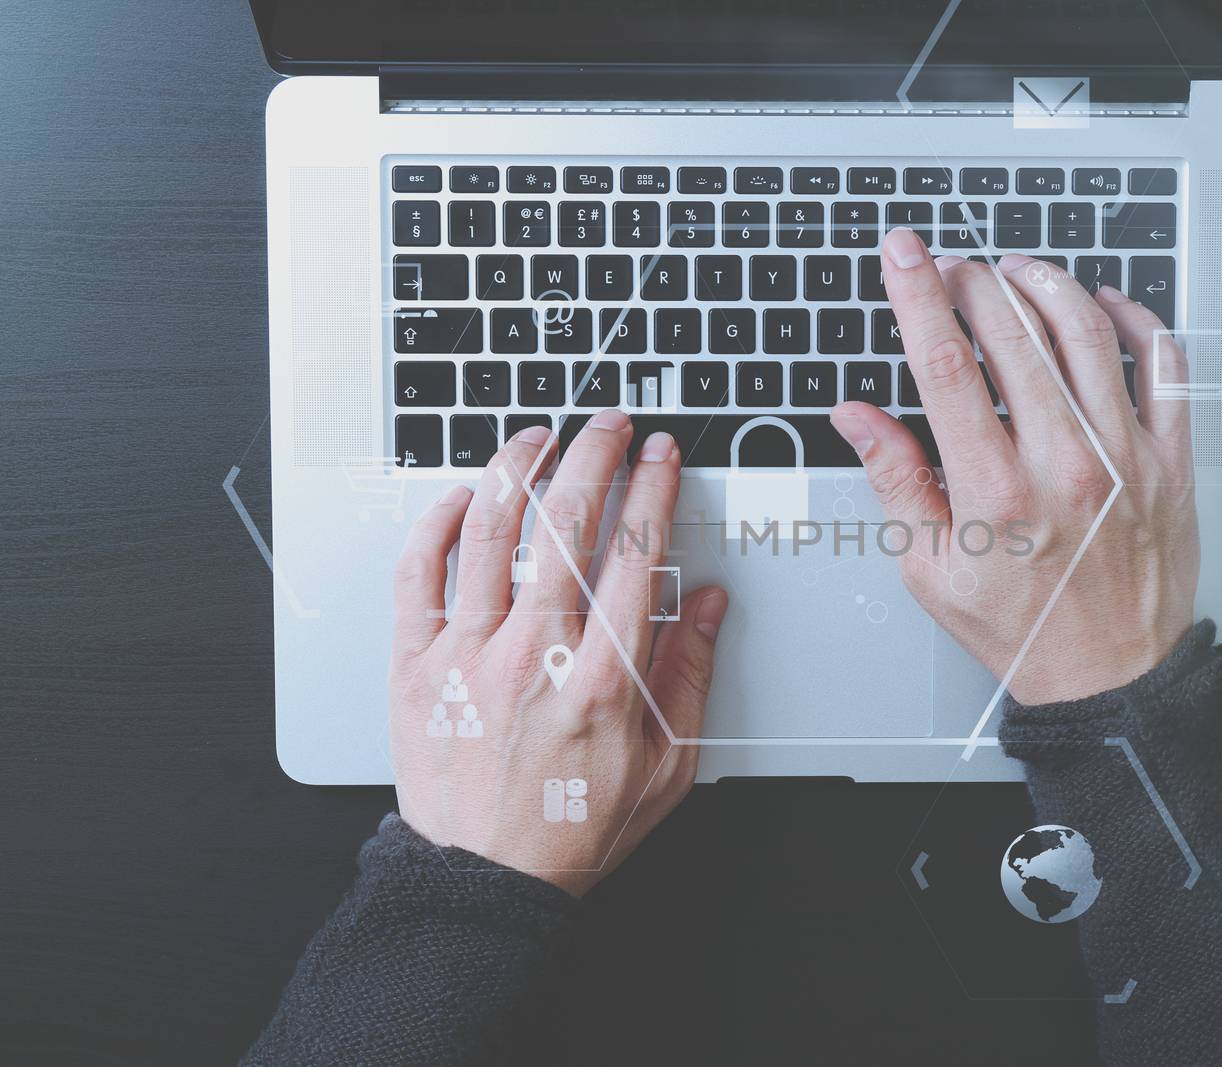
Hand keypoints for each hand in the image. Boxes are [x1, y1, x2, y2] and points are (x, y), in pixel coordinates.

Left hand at [387, 411, 727, 895]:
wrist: (484, 881)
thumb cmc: (572, 826)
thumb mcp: (666, 766)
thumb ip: (691, 676)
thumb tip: (710, 604)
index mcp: (605, 680)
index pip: (638, 553)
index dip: (654, 487)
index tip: (662, 454)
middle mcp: (537, 657)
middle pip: (566, 524)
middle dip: (594, 454)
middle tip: (608, 424)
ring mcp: (469, 657)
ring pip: (491, 533)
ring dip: (519, 469)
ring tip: (539, 437)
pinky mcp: (416, 667)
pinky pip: (418, 576)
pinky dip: (438, 525)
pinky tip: (464, 497)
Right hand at [830, 229, 1198, 702]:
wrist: (1112, 676)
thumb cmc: (1021, 628)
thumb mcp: (930, 569)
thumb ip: (895, 480)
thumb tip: (858, 416)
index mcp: (994, 490)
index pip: (946, 364)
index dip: (918, 295)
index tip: (904, 254)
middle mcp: (1063, 463)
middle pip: (1013, 334)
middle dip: (973, 280)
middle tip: (952, 264)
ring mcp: (1125, 456)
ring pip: (1088, 333)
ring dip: (1045, 285)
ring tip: (1016, 270)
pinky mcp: (1171, 460)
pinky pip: (1164, 366)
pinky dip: (1136, 320)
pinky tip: (1105, 304)